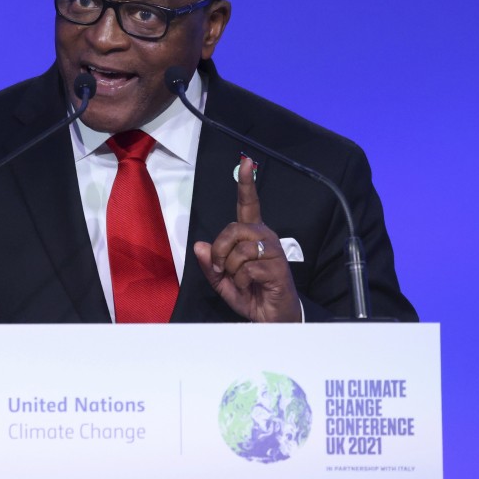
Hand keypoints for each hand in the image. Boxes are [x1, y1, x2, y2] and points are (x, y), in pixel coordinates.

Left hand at [193, 156, 301, 321]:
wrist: (272, 317)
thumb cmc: (250, 293)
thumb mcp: (222, 280)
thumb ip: (210, 264)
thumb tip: (200, 245)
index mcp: (251, 235)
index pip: (248, 204)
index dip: (246, 183)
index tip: (245, 161)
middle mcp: (264, 236)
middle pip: (232, 229)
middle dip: (220, 251)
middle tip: (222, 270)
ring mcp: (273, 250)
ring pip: (239, 250)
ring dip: (231, 270)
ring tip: (240, 281)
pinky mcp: (278, 267)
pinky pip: (247, 269)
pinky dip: (241, 282)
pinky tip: (251, 287)